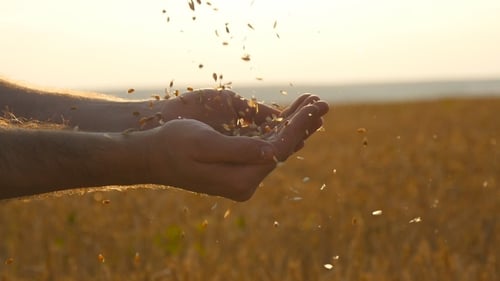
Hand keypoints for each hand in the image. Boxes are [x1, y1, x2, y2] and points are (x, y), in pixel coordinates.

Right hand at [142, 94, 327, 200]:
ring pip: (276, 146)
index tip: (315, 108)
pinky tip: (291, 114)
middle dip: (303, 125)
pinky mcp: (237, 164)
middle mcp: (245, 182)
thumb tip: (273, 152)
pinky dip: (279, 128)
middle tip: (324, 103)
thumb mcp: (204, 144)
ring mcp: (242, 174)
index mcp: (240, 181)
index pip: (279, 151)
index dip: (299, 127)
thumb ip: (239, 150)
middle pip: (283, 150)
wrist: (152, 155)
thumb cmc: (173, 146)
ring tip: (314, 105)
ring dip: (295, 125)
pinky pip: (264, 145)